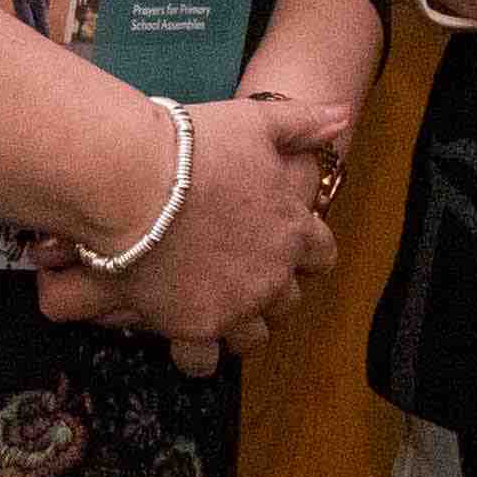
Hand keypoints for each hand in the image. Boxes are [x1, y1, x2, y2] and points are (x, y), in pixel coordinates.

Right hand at [34, 92, 350, 370]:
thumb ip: (302, 124)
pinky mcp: (195, 327)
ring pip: (252, 337)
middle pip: (287, 301)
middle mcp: (272, 275)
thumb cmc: (195, 146)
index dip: (304, 254)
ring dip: (238, 326)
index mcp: (293, 229)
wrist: (134, 180)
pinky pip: (204, 360)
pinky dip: (196, 355)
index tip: (284, 248)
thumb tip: (343, 116)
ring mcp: (235, 306)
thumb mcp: (257, 120)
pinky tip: (181, 338)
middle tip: (240, 278)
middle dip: (269, 293)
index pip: (321, 255)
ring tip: (214, 312)